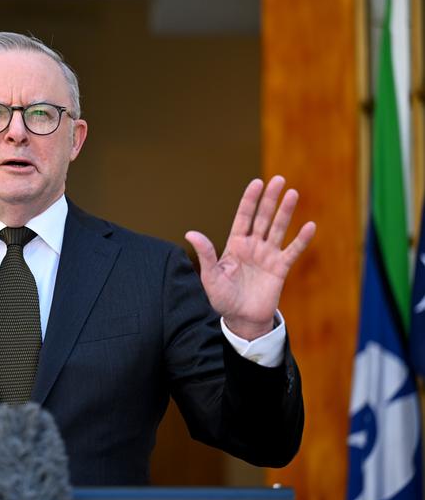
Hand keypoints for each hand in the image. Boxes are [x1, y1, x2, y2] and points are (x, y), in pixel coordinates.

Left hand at [184, 176, 315, 339]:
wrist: (241, 319)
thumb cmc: (222, 298)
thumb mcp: (210, 276)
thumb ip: (205, 254)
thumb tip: (190, 233)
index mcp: (234, 245)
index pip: (243, 217)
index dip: (250, 200)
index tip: (257, 182)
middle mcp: (253, 246)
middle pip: (263, 218)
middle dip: (270, 199)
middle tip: (279, 180)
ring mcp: (267, 256)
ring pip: (278, 229)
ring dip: (285, 212)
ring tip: (293, 193)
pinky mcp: (280, 269)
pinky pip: (292, 251)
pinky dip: (301, 239)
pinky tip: (310, 226)